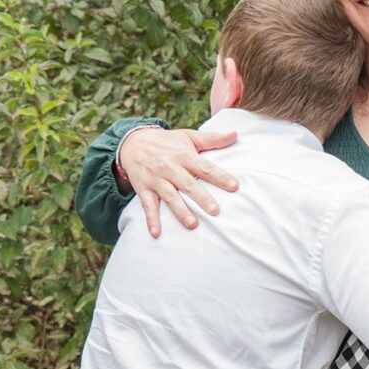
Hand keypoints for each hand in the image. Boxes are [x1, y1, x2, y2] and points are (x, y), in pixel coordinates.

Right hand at [120, 127, 238, 236]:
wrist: (132, 142)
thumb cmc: (167, 142)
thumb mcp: (189, 136)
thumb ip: (212, 139)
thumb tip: (235, 134)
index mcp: (184, 155)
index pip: (205, 167)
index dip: (220, 176)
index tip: (234, 186)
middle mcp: (170, 167)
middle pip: (188, 184)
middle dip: (201, 198)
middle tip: (215, 211)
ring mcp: (156, 179)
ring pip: (170, 196)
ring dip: (180, 211)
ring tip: (192, 224)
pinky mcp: (143, 188)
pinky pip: (147, 205)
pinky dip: (151, 220)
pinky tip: (156, 233)